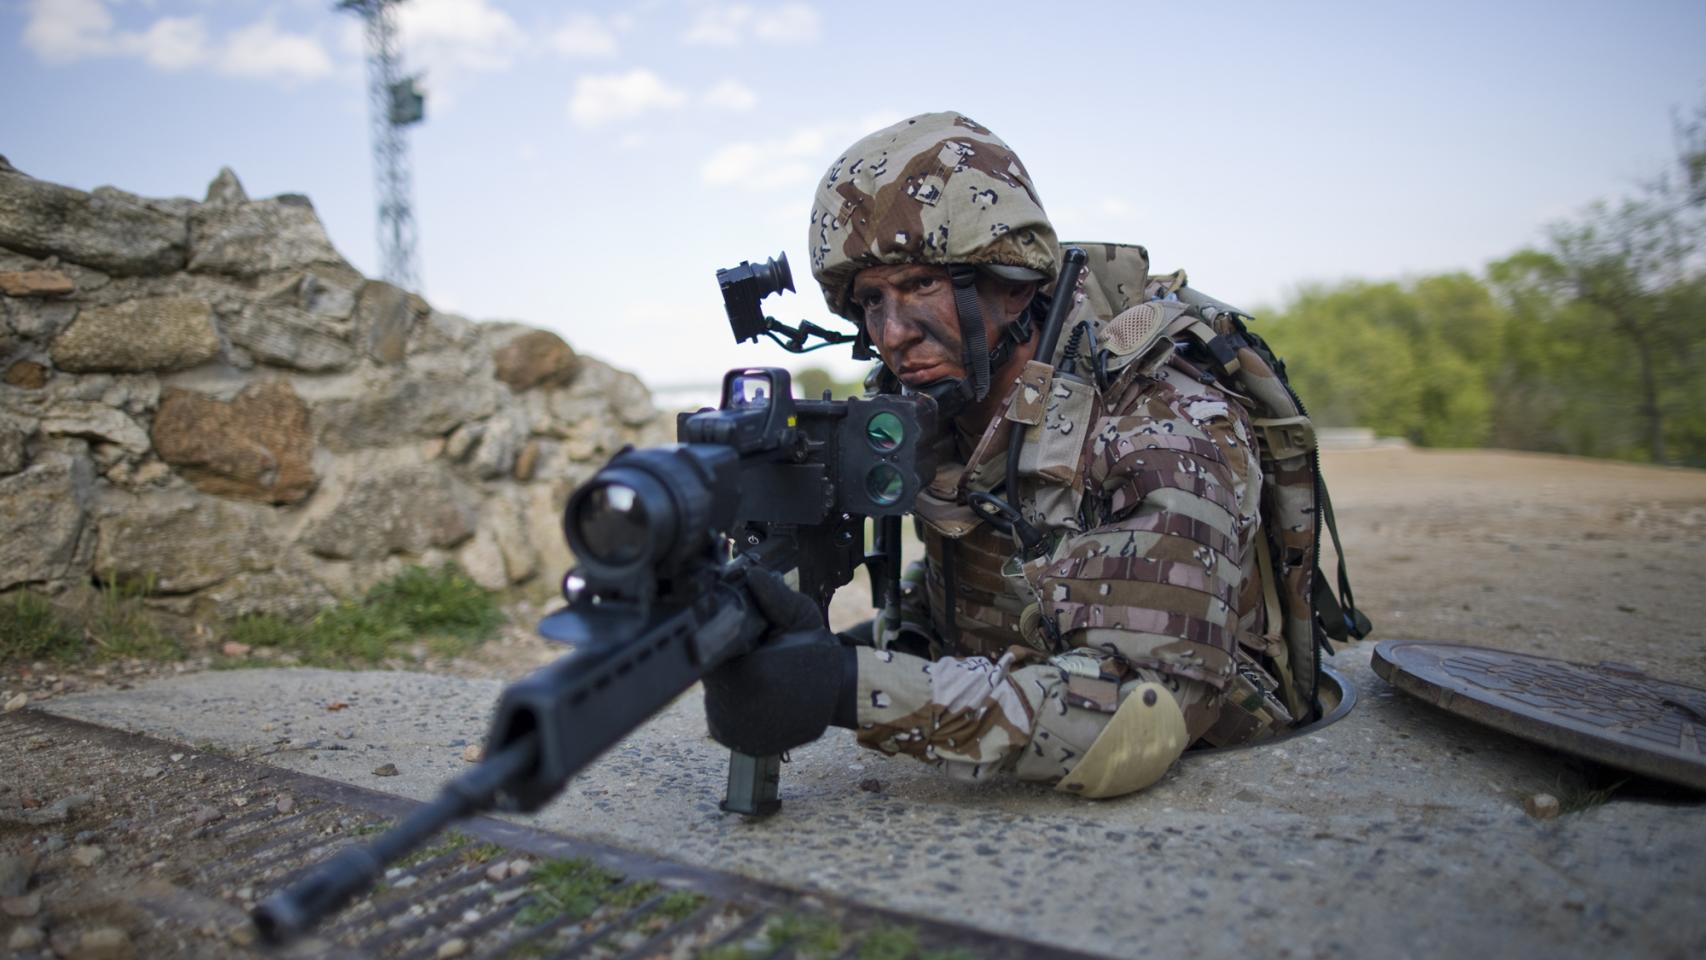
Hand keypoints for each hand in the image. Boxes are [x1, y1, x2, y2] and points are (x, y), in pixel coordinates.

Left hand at [701, 568, 855, 755]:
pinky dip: (734, 707)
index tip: (739, 640)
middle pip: (710, 676)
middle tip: (752, 655)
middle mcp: (737, 710)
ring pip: (715, 698)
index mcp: (748, 676)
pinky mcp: (741, 744)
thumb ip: (773, 596)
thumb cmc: (818, 653)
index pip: (708, 652)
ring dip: (728, 686)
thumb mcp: (800, 616)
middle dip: (726, 662)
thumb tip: (752, 576)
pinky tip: (757, 695)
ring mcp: (738, 732)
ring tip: (757, 675)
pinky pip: (723, 719)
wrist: (840, 693)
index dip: (719, 642)